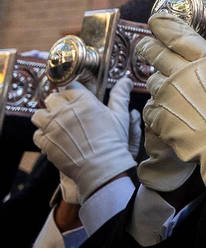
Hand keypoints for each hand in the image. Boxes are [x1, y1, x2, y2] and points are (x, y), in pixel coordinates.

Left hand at [31, 77, 138, 198]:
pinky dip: (43, 136)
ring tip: (55, 125)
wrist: (102, 168)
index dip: (72, 92)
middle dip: (57, 103)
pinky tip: (54, 140)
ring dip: (45, 118)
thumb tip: (127, 80)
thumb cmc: (113, 141)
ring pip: (38, 114)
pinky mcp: (45, 142)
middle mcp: (65, 111)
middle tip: (65, 112)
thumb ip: (120, 96)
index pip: (70, 87)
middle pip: (52, 98)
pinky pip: (37, 134)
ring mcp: (52, 127)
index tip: (75, 98)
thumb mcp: (120, 116)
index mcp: (84, 101)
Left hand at [138, 12, 205, 185]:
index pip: (179, 35)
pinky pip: (151, 106)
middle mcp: (182, 72)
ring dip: (156, 79)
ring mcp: (168, 94)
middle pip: (156, 52)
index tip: (156, 18)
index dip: (165, 24)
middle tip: (145, 44)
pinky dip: (157, 106)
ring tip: (165, 86)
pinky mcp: (159, 116)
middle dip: (149, 46)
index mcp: (205, 60)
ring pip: (152, 80)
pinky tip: (166, 110)